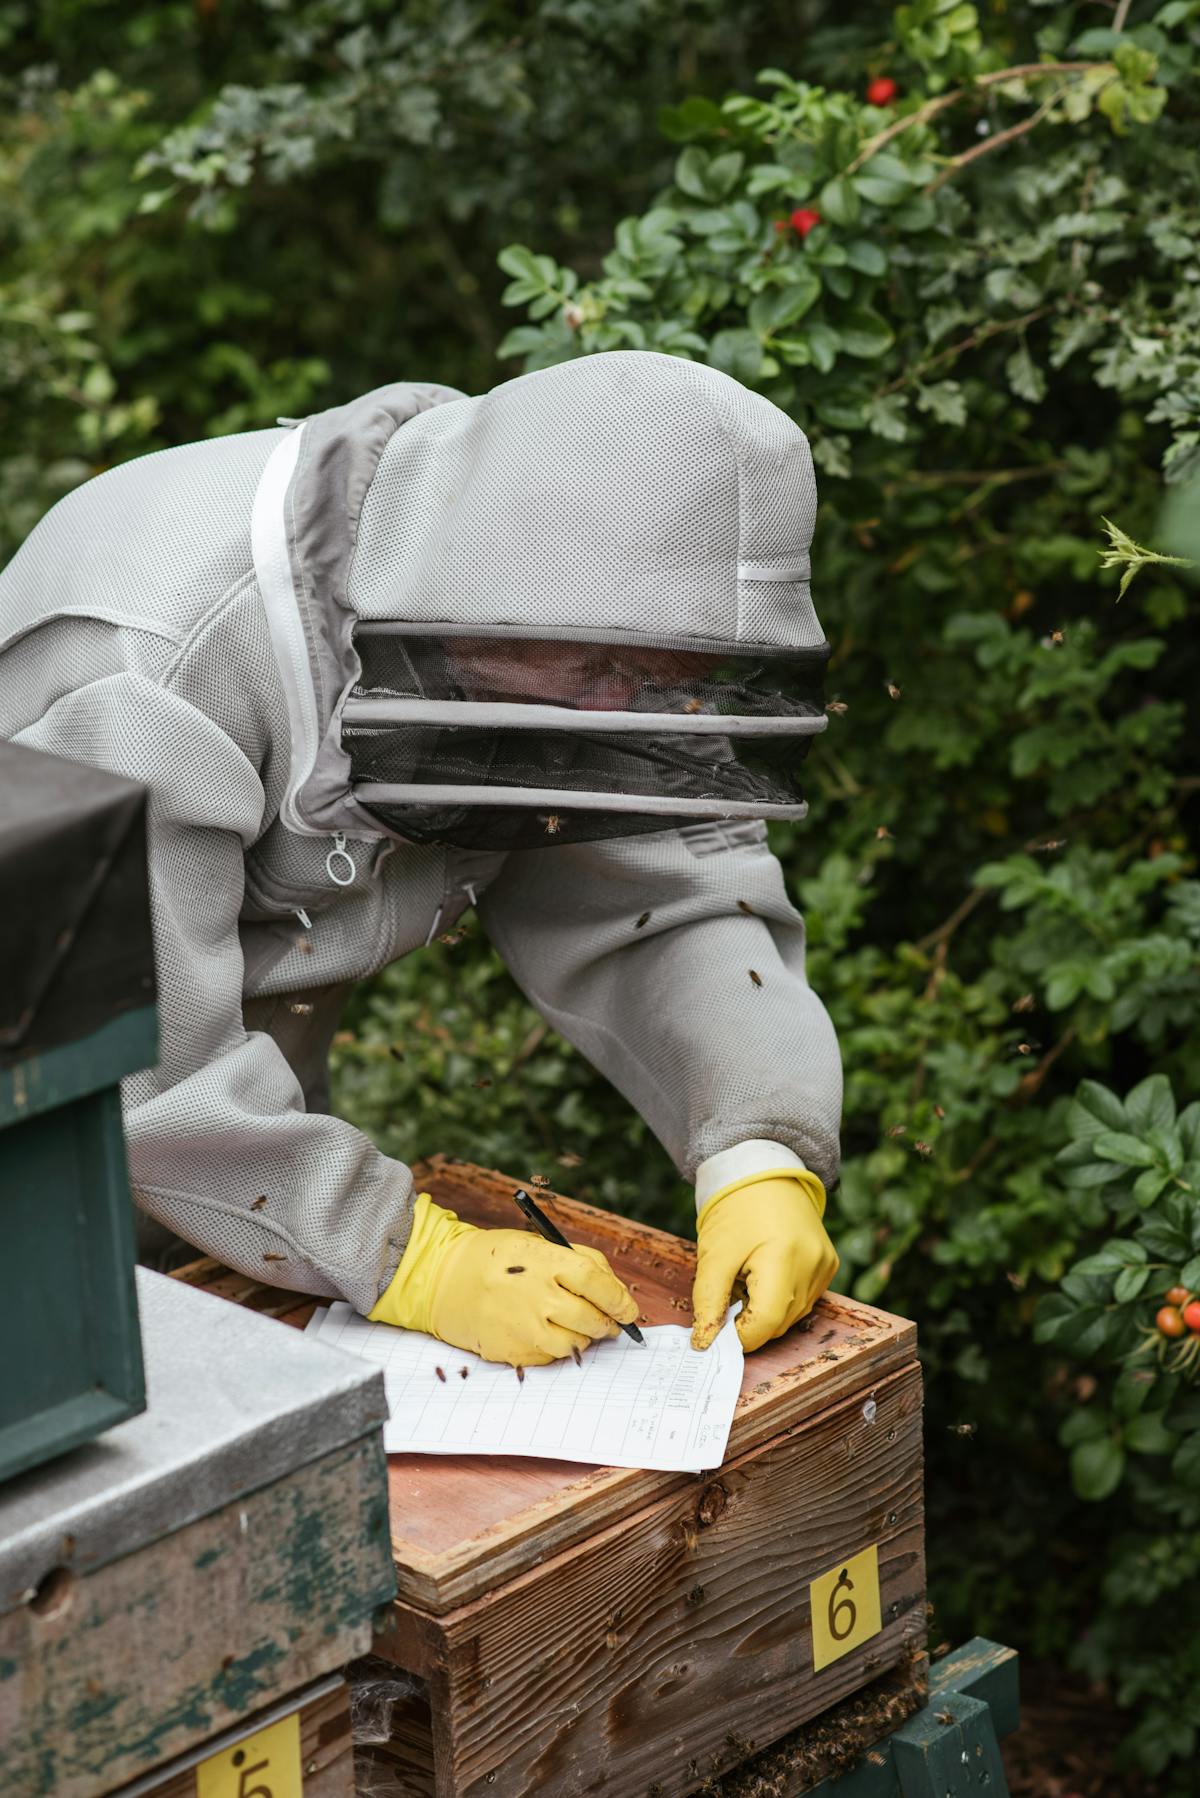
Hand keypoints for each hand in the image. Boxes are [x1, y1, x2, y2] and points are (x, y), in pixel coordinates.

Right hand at [370, 1193, 638, 1365]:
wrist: (443, 1280)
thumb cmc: (494, 1259)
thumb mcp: (537, 1244)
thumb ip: (578, 1261)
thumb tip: (614, 1290)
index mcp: (545, 1262)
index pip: (596, 1283)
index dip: (619, 1299)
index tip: (629, 1309)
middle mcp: (537, 1297)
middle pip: (592, 1319)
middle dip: (608, 1324)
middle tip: (610, 1324)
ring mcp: (524, 1327)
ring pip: (575, 1345)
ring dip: (585, 1338)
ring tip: (577, 1327)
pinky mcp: (513, 1351)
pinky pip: (551, 1357)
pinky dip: (558, 1348)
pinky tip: (548, 1333)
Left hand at [691, 1174, 837, 1353]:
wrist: (763, 1172)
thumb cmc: (736, 1208)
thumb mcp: (714, 1255)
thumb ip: (708, 1302)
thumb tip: (705, 1342)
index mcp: (784, 1259)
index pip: (766, 1322)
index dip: (739, 1335)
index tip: (716, 1333)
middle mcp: (813, 1265)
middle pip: (781, 1322)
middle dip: (750, 1322)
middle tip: (726, 1300)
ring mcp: (825, 1265)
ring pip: (793, 1314)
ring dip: (766, 1311)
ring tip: (746, 1280)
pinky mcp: (828, 1264)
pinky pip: (804, 1298)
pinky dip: (782, 1298)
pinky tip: (764, 1275)